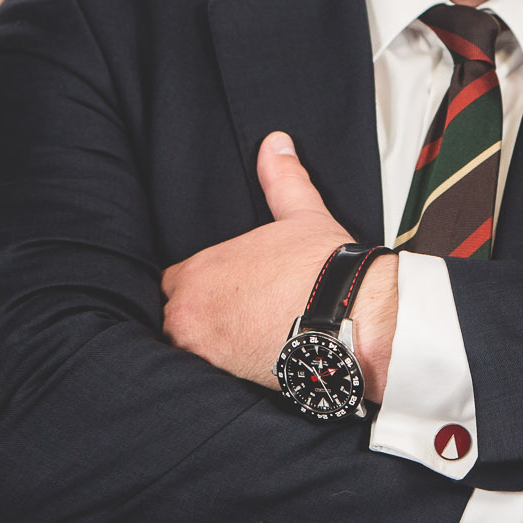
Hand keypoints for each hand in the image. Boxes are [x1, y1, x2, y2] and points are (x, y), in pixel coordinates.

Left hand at [163, 131, 394, 391]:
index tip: (224, 293)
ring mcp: (201, 349)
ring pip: (187, 350)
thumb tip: (276, 144)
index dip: (198, 288)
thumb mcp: (301, 214)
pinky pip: (204, 378)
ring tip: (241, 345)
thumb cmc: (325, 268)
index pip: (173, 283)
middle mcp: (190, 311)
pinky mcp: (220, 379)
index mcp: (200, 270)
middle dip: (198, 321)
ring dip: (207, 349)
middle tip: (235, 321)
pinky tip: (249, 364)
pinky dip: (221, 373)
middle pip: (174, 319)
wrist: (350, 315)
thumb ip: (281, 179)